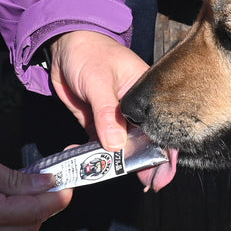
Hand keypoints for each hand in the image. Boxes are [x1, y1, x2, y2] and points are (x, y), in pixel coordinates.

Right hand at [0, 134, 71, 230]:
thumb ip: (13, 178)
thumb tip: (44, 184)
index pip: (32, 212)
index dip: (55, 200)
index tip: (66, 188)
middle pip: (26, 229)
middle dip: (41, 209)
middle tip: (45, 187)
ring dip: (23, 220)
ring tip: (20, 195)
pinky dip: (4, 229)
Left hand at [46, 29, 176, 190]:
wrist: (63, 45)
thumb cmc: (88, 52)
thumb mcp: (98, 80)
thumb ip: (107, 113)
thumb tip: (116, 145)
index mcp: (146, 96)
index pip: (163, 127)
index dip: (166, 153)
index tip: (163, 175)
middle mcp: (135, 111)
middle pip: (144, 143)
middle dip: (144, 165)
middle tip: (145, 185)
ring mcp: (115, 119)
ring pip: (121, 148)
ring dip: (114, 164)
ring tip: (106, 175)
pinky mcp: (97, 124)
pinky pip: (98, 145)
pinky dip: (91, 156)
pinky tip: (83, 162)